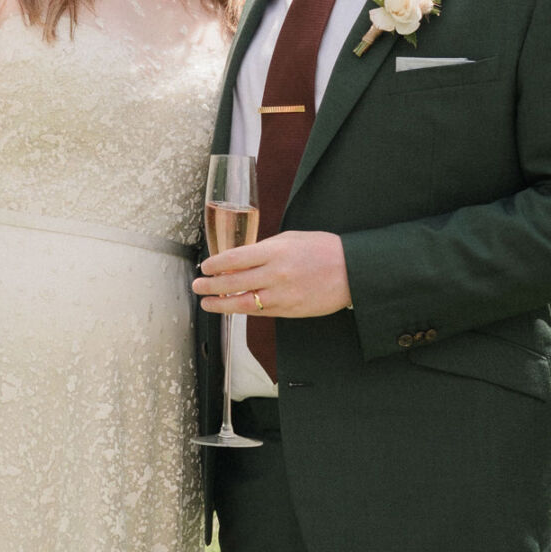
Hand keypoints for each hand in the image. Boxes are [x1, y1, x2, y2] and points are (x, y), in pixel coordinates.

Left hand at [193, 229, 352, 319]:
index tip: (205, 267)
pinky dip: (243, 309)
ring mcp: (283, 295)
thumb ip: (264, 249)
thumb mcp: (290, 239)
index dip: (215, 265)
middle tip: (197, 286)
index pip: (235, 259)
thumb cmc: (322, 249)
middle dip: (211, 286)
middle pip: (234, 283)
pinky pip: (260, 312)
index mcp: (275, 251)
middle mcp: (276, 274)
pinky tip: (232, 307)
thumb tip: (240, 258)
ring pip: (243, 303)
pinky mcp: (290, 310)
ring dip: (221, 304)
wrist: (353, 271)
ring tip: (207, 303)